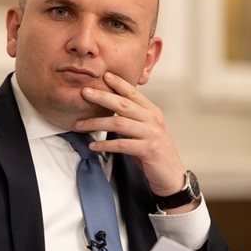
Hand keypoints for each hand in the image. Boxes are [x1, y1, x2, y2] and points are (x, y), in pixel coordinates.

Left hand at [74, 71, 187, 204]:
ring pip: (119, 123)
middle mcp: (153, 119)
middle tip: (84, 92)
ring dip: (96, 123)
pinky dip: (105, 144)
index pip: (133, 92)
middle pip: (123, 103)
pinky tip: (93, 146)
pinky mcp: (149, 149)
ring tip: (79, 125)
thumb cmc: (154, 152)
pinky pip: (122, 144)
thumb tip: (110, 107)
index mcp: (152, 111)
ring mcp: (152, 133)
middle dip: (102, 96)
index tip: (103, 75)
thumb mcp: (145, 129)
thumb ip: (132, 117)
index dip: (118, 82)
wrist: (171, 175)